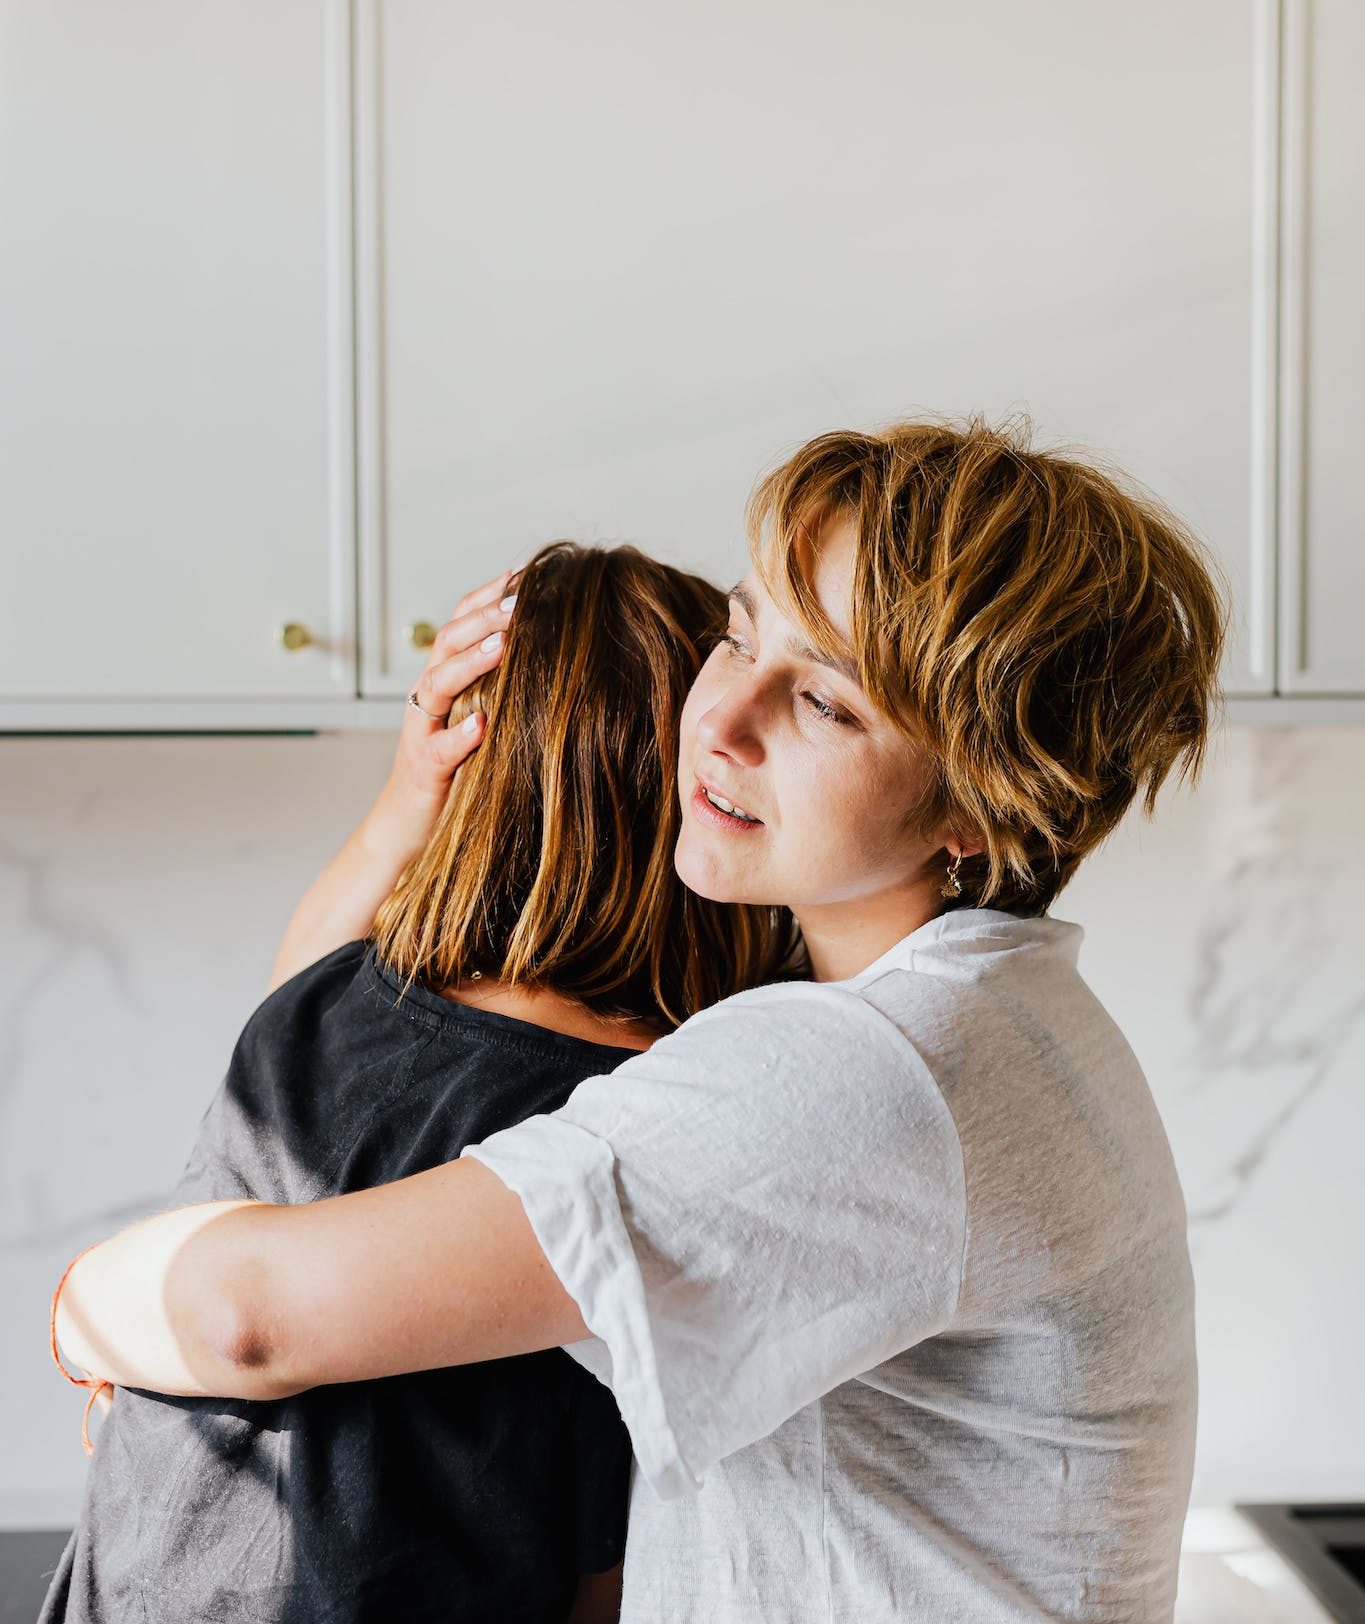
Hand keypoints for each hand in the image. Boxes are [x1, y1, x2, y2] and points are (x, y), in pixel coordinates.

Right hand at [366, 565, 519, 863]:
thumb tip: (550, 657)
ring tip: (503, 645)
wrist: (408, 830)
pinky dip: (458, 735)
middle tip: (521, 600)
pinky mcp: (424, 772)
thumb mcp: (480, 720)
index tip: (521, 574)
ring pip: (437, 686)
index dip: (485, 597)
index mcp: (444, 683)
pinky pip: (439, 750)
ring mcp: (422, 733)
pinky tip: (482, 724)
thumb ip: (501, 689)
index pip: (459, 625)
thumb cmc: (455, 774)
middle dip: (482, 617)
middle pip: (447, 643)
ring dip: (470, 662)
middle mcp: (428, 700)